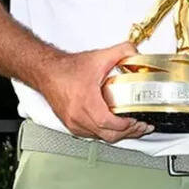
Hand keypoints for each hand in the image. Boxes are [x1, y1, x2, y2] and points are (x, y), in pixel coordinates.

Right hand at [37, 42, 152, 142]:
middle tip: (141, 126)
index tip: (136, 120)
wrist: (46, 72)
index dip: (125, 125)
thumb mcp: (99, 57)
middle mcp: (78, 116)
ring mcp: (73, 123)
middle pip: (107, 134)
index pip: (107, 122)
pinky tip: (114, 127)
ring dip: (117, 134)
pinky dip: (104, 132)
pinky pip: (91, 135)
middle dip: (128, 132)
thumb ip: (122, 52)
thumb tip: (137, 54)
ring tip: (132, 127)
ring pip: (100, 137)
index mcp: (85, 101)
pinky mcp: (71, 125)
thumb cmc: (67, 68)